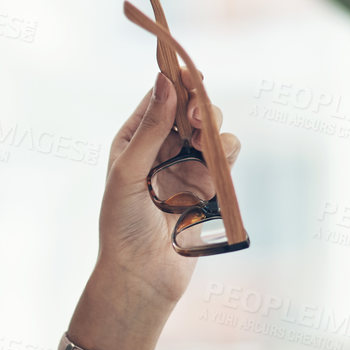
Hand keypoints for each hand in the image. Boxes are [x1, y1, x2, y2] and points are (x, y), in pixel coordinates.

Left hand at [98, 73, 241, 307]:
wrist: (142, 274)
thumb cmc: (122, 224)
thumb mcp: (128, 171)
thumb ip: (151, 128)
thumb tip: (165, 81)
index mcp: (133, 139)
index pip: (159, 98)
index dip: (176, 82)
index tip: (190, 76)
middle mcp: (161, 148)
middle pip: (190, 108)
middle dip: (198, 106)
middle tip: (196, 119)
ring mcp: (187, 166)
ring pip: (212, 129)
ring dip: (213, 129)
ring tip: (203, 145)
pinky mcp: (209, 185)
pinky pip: (226, 156)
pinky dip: (227, 153)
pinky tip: (215, 164)